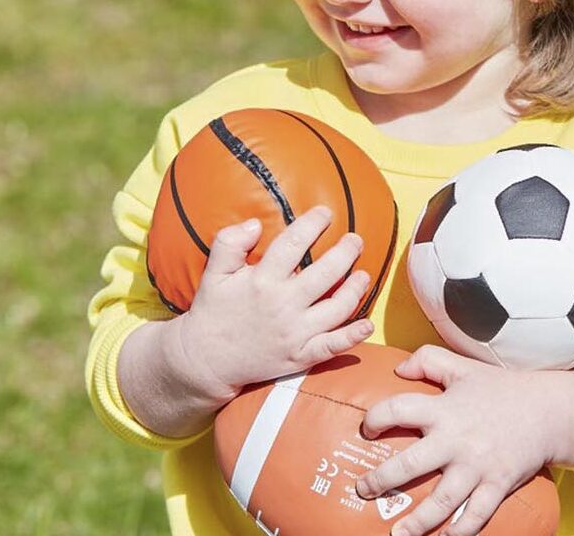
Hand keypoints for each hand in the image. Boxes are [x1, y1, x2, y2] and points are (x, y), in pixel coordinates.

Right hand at [177, 205, 373, 395]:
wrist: (206, 361)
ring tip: (363, 274)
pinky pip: (332, 347)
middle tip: (356, 239)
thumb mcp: (213, 273)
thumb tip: (255, 223)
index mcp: (262, 280)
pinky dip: (353, 337)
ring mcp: (294, 333)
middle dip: (346, 252)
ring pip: (337, 308)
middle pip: (325, 273)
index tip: (326, 212)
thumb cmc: (212, 312)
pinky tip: (368, 325)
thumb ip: (229, 243)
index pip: (293, 244)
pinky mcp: (300, 356)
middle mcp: (282, 305)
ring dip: (355, 289)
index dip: (313, 224)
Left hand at [355, 345, 558, 535]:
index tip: (367, 429)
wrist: (549, 412)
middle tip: (364, 489)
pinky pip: (476, 515)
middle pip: (411, 464)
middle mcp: (457, 440)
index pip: (398, 409)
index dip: (376, 418)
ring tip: (397, 534)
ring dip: (417, 521)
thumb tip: (399, 369)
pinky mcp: (497, 486)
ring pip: (442, 500)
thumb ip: (428, 360)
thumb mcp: (462, 367)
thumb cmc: (501, 389)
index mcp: (444, 409)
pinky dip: (459, 531)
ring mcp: (477, 467)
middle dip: (382, 479)